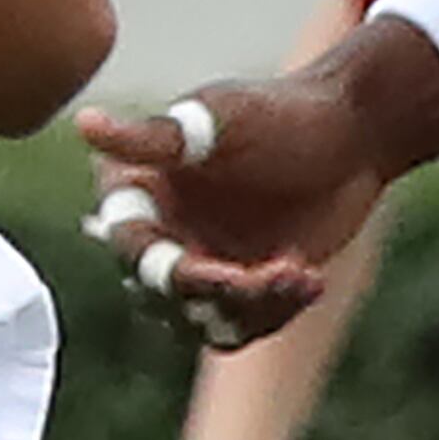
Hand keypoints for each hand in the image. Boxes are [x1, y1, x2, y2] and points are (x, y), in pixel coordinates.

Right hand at [75, 68, 394, 349]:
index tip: (222, 272)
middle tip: (275, 274)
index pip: (131, 247)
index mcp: (143, 192)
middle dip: (216, 295)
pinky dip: (276, 313)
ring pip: (203, 321)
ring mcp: (205, 264)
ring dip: (252, 309)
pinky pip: (245, 325)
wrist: (354, 135)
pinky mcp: (248, 288)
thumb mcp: (220, 122)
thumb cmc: (283, 114)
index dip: (168, 270)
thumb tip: (84, 123)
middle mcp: (165, 232)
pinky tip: (313, 280)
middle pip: (161, 297)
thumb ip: (154, 138)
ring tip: (300, 274)